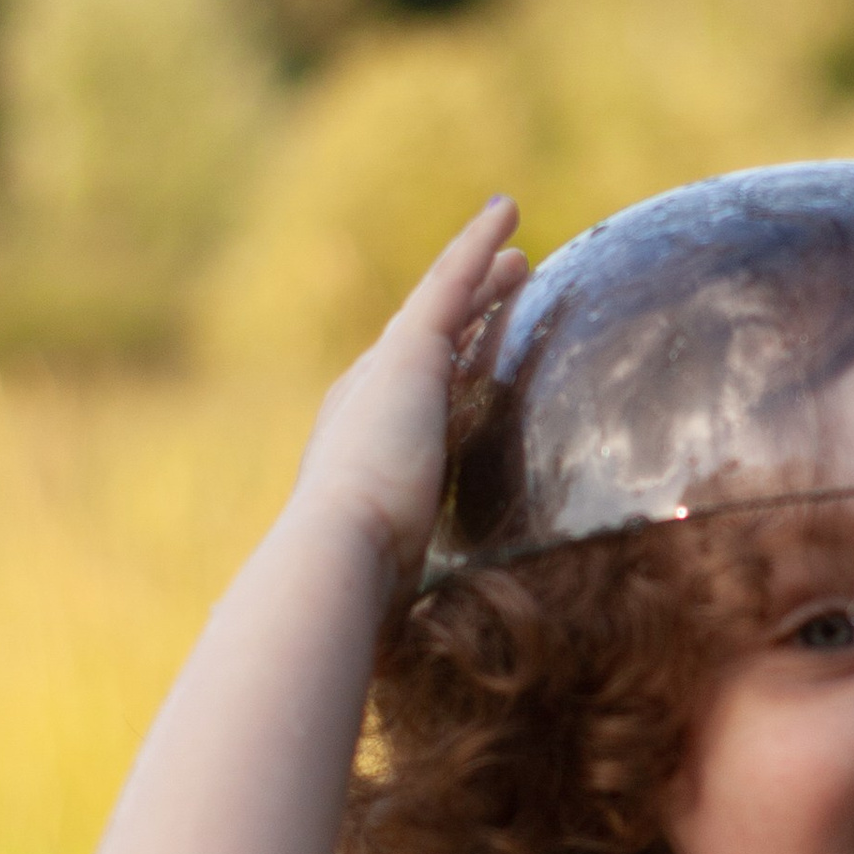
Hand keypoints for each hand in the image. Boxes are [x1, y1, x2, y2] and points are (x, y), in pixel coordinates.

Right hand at [293, 196, 528, 576]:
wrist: (336, 549)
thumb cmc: (359, 582)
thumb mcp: (389, 578)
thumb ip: (395, 588)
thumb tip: (385, 638)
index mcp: (360, 451)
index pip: (410, 403)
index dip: (441, 377)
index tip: (466, 361)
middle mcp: (365, 400)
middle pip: (424, 347)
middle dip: (462, 318)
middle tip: (501, 287)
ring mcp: (384, 372)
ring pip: (441, 309)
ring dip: (478, 276)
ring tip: (517, 251)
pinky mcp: (409, 353)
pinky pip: (451, 285)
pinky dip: (478, 248)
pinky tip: (510, 216)